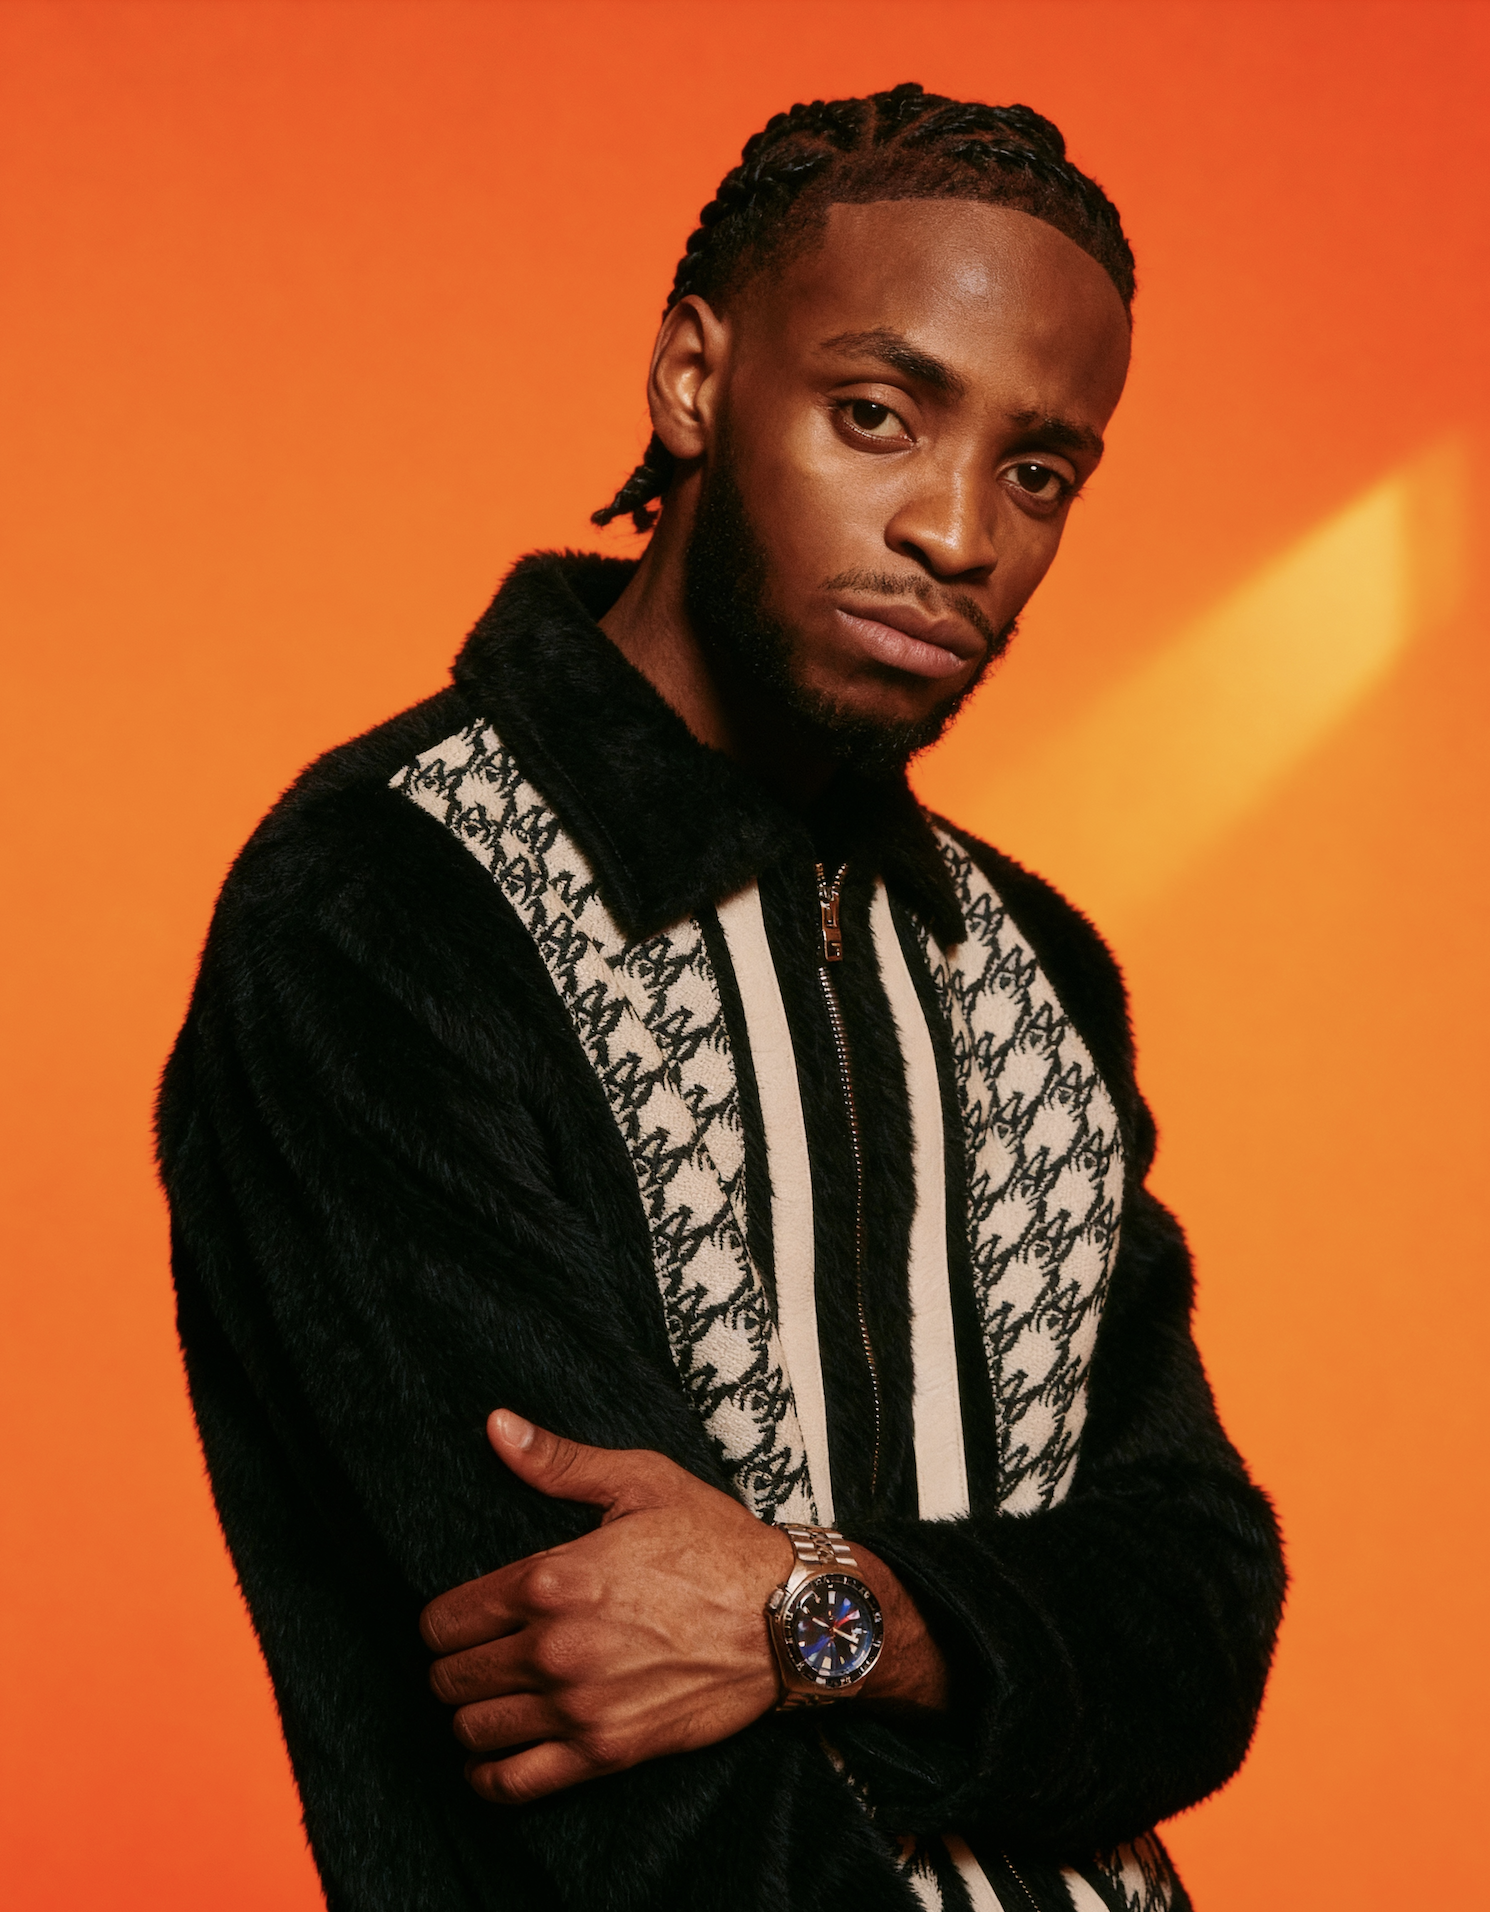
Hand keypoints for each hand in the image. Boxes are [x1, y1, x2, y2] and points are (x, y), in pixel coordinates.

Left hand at [420, 1412, 794, 1803]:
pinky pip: (514, 1784)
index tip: (461, 1619)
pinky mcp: (607, 1752)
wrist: (787, 1617)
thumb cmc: (716, 1544)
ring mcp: (579, 1706)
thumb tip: (496, 1425)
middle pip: (449, 1678)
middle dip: (452, 1666)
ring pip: (472, 1729)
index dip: (443, 1620)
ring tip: (490, 1698)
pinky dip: (489, 1777)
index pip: (446, 1619)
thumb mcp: (641, 1482)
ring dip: (471, 1715)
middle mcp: (554, 1647)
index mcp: (551, 1579)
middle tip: (475, 1656)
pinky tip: (493, 1758)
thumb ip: (559, 1462)